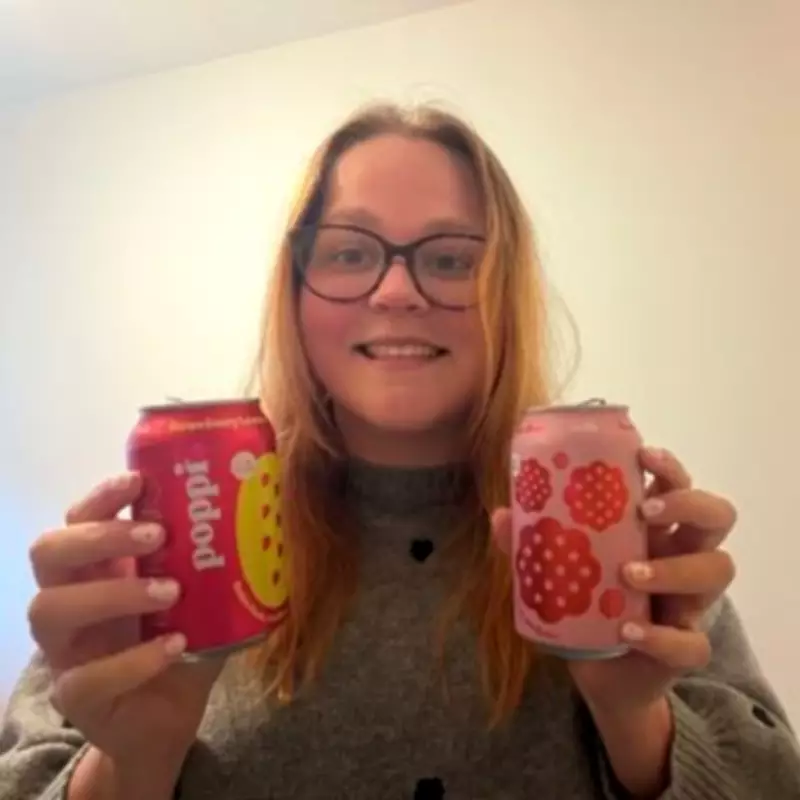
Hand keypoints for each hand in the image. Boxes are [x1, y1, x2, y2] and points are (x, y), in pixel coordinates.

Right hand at [27, 473, 222, 775]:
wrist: (169, 718)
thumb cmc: (184, 642)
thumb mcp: (203, 595)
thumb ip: (218, 559)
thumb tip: (267, 509)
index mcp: (99, 566)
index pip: (78, 518)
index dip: (101, 497)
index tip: (139, 481)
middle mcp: (71, 599)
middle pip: (50, 552)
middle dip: (101, 536)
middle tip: (159, 535)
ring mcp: (65, 650)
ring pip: (50, 609)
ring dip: (114, 593)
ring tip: (171, 592)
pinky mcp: (76, 697)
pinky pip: (85, 678)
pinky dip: (134, 660)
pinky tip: (175, 647)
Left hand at [492, 446, 736, 714]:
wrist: (600, 673)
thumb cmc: (587, 603)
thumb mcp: (558, 568)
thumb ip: (533, 542)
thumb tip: (501, 515)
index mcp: (653, 530)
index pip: (678, 484)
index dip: (669, 466)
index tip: (642, 455)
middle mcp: (681, 557)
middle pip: (716, 515)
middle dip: (687, 504)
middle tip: (644, 513)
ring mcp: (690, 602)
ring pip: (716, 570)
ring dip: (673, 568)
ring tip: (628, 573)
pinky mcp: (686, 647)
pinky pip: (692, 642)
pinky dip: (660, 636)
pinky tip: (627, 630)